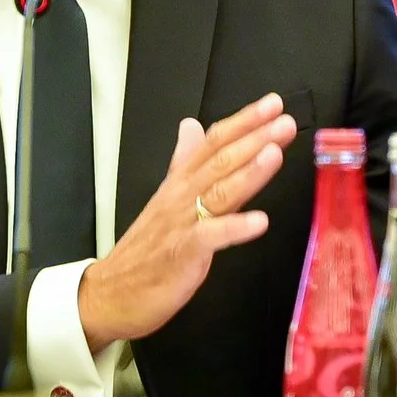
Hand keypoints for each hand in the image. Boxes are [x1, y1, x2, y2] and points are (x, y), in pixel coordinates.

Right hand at [77, 94, 295, 348]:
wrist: (110, 293)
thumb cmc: (145, 250)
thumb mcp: (166, 197)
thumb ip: (183, 161)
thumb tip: (191, 125)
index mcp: (180, 182)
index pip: (212, 142)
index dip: (243, 121)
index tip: (272, 104)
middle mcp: (182, 196)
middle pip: (220, 160)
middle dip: (254, 138)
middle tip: (285, 121)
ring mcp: (182, 224)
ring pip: (219, 191)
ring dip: (249, 172)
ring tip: (275, 153)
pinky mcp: (183, 254)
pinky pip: (211, 237)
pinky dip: (235, 228)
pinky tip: (260, 221)